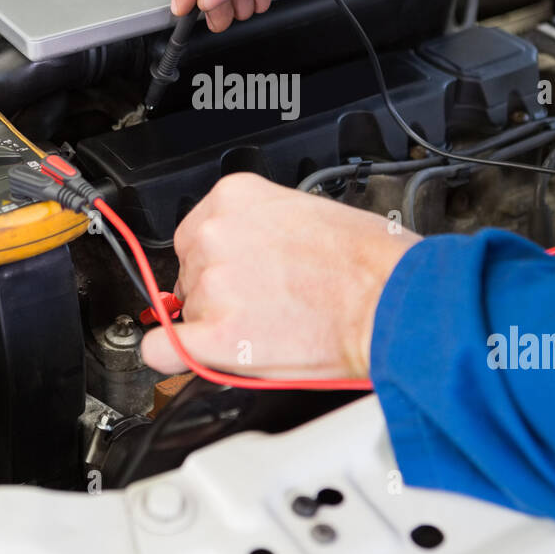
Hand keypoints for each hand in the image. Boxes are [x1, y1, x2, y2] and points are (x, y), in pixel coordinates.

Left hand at [140, 174, 421, 380]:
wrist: (392, 300)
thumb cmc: (369, 259)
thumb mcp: (303, 211)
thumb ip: (259, 226)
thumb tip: (242, 251)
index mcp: (233, 197)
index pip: (196, 233)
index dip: (218, 260)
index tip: (237, 273)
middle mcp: (215, 234)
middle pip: (189, 271)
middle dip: (219, 291)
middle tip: (263, 302)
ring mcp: (213, 284)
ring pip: (189, 312)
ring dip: (220, 324)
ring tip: (272, 324)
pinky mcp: (217, 335)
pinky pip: (162, 351)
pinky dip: (173, 356)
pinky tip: (199, 354)